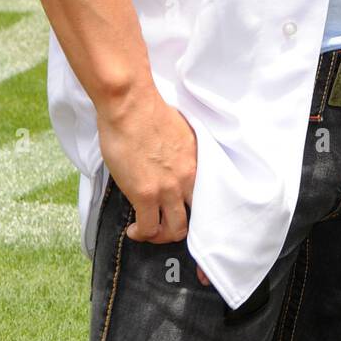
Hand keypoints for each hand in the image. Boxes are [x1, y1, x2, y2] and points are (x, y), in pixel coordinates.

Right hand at [96, 91, 197, 245]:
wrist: (131, 105)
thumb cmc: (149, 111)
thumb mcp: (179, 133)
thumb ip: (180, 154)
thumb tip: (170, 164)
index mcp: (198, 161)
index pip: (209, 195)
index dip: (198, 210)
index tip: (186, 213)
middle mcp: (189, 177)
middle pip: (198, 218)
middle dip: (182, 228)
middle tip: (166, 226)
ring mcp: (169, 188)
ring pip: (175, 229)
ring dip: (162, 235)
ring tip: (148, 230)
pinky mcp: (146, 194)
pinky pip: (148, 228)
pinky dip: (141, 233)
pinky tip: (134, 229)